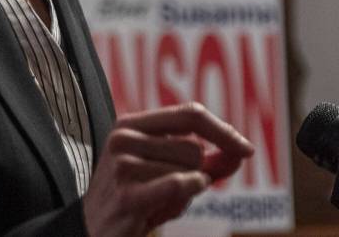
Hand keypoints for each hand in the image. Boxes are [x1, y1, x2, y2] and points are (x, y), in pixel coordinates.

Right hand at [81, 102, 254, 236]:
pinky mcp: (127, 194)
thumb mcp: (167, 172)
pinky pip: (178, 183)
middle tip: (169, 191)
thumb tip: (241, 152)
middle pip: (194, 148)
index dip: (223, 130)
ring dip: (186, 191)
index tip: (246, 149)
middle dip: (196, 173)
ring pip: (189, 170)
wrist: (91, 232)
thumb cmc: (136, 199)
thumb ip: (205, 161)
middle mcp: (124, 138)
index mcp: (131, 124)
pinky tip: (169, 206)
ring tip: (157, 202)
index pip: (190, 114)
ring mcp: (122, 165)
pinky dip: (187, 191)